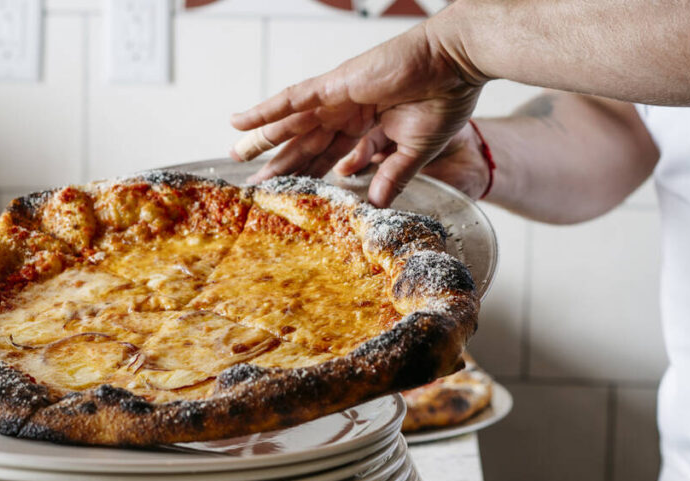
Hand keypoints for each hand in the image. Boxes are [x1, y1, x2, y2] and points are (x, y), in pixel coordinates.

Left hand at [230, 23, 483, 206]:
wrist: (454, 67)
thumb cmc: (443, 100)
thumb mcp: (414, 151)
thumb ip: (392, 176)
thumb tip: (375, 205)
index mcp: (367, 129)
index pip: (330, 158)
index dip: (310, 176)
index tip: (292, 197)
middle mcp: (347, 114)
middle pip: (305, 144)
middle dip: (280, 165)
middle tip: (254, 186)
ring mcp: (338, 98)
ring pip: (291, 124)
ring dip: (262, 139)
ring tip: (236, 155)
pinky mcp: (334, 85)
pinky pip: (291, 100)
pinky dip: (265, 111)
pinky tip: (241, 122)